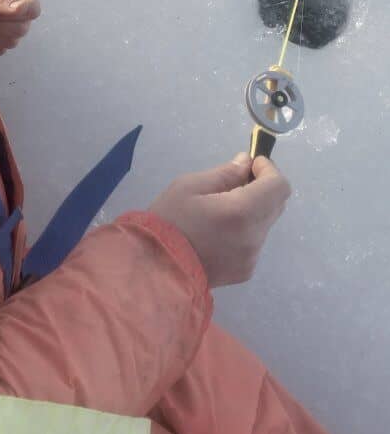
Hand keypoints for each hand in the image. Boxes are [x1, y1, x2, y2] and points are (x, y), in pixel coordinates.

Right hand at [148, 154, 290, 287]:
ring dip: (252, 210)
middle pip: (276, 204)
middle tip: (234, 183)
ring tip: (219, 211)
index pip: (278, 186)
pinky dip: (243, 230)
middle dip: (261, 188)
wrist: (155, 269)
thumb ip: (224, 173)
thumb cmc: (167, 221)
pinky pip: (254, 242)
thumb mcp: (188, 186)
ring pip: (264, 223)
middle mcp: (254, 236)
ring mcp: (252, 257)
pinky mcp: (246, 270)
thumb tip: (246, 163)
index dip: (268, 169)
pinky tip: (217, 233)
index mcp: (241, 212)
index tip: (251, 164)